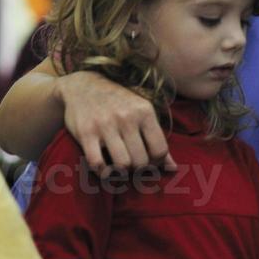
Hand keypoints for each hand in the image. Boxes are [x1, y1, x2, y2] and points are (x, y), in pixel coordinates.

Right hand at [56, 70, 176, 174]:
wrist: (84, 85)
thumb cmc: (119, 103)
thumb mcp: (142, 114)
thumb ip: (157, 140)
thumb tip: (173, 169)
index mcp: (144, 111)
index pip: (160, 150)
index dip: (156, 163)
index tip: (148, 161)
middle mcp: (127, 117)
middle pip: (141, 161)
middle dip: (137, 169)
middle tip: (132, 165)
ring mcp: (105, 124)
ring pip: (122, 165)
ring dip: (121, 172)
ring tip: (119, 167)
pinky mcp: (86, 132)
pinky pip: (98, 164)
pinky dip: (103, 172)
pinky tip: (104, 168)